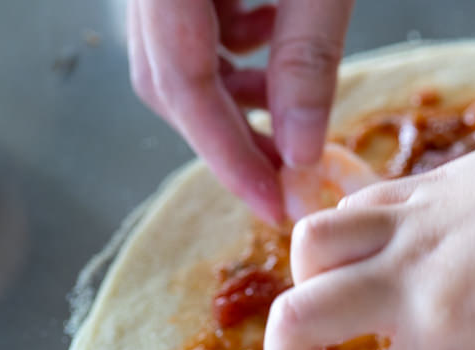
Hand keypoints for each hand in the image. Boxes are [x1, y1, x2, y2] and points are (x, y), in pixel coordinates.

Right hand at [128, 0, 353, 222]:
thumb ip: (306, 57)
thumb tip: (300, 152)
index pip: (181, 85)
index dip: (229, 155)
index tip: (274, 204)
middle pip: (168, 79)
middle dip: (233, 135)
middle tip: (291, 173)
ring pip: (176, 55)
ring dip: (237, 94)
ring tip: (292, 102)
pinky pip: (189, 20)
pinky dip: (234, 47)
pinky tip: (277, 32)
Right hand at [263, 107, 474, 349]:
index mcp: (450, 326)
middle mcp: (412, 272)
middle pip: (295, 317)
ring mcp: (410, 220)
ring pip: (308, 246)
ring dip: (307, 290)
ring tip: (350, 318)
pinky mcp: (421, 183)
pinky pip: (351, 207)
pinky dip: (343, 240)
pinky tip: (381, 264)